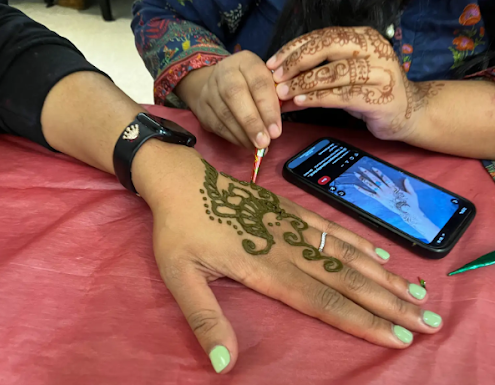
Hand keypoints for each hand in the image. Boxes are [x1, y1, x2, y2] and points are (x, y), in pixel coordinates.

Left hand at [133, 143, 441, 373]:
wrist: (182, 182)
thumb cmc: (179, 231)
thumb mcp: (180, 277)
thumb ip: (204, 318)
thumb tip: (223, 364)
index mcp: (264, 269)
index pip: (321, 301)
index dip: (360, 320)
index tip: (396, 335)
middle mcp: (287, 249)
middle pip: (345, 280)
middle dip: (387, 303)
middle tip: (426, 319)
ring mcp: (291, 227)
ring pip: (345, 255)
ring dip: (381, 276)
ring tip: (414, 291)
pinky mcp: (289, 212)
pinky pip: (330, 229)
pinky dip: (357, 243)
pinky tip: (378, 256)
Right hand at [175, 51, 281, 149]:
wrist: (219, 84)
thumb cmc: (253, 86)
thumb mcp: (268, 82)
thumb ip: (279, 97)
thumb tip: (286, 116)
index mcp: (246, 61)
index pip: (258, 82)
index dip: (268, 108)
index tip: (276, 130)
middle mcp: (224, 71)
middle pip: (235, 95)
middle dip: (252, 122)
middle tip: (264, 142)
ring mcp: (209, 89)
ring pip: (224, 113)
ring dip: (243, 134)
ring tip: (257, 146)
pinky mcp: (202, 107)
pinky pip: (217, 125)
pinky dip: (233, 138)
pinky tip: (246, 144)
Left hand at [266, 27, 443, 140]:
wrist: (410, 112)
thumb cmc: (370, 92)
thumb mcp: (342, 80)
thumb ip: (314, 77)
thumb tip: (278, 85)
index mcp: (363, 37)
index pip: (323, 36)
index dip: (295, 48)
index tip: (272, 62)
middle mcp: (373, 48)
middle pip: (329, 46)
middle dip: (297, 61)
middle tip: (276, 77)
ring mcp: (380, 71)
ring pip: (334, 72)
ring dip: (304, 83)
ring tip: (282, 93)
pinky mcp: (381, 96)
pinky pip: (343, 95)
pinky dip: (318, 98)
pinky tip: (301, 102)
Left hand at [353, 167, 438, 241]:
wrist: (408, 212)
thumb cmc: (411, 203)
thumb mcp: (411, 193)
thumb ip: (408, 186)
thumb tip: (406, 179)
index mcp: (394, 188)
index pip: (384, 178)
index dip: (378, 172)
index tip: (373, 167)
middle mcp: (387, 190)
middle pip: (375, 180)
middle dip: (367, 173)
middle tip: (361, 168)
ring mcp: (382, 195)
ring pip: (371, 185)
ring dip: (363, 179)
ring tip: (357, 174)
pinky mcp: (380, 200)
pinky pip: (369, 194)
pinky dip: (362, 190)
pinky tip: (356, 186)